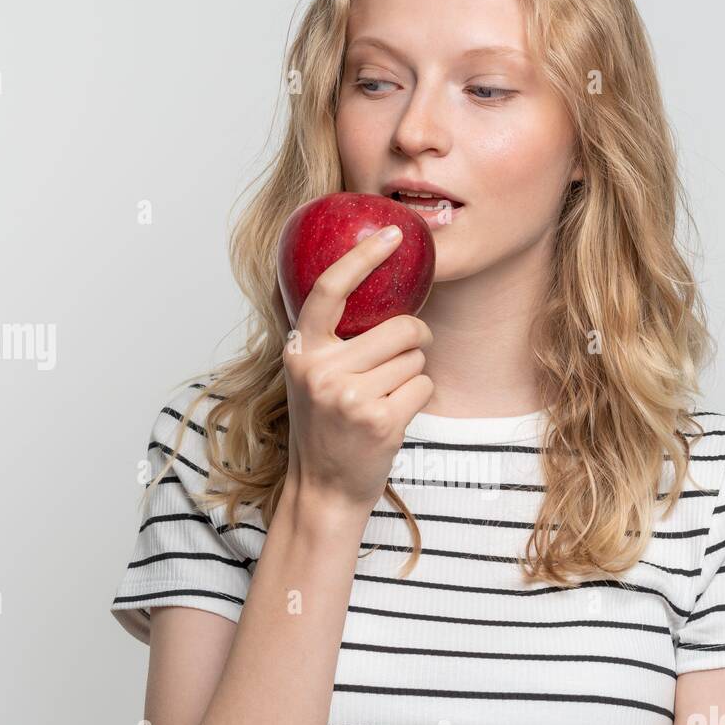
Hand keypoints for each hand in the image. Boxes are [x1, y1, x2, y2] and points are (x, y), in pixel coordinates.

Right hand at [283, 226, 434, 513]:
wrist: (323, 489)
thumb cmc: (324, 427)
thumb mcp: (310, 376)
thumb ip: (328, 338)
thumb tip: (367, 279)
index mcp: (301, 350)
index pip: (331, 289)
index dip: (363, 257)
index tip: (393, 234)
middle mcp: (321, 370)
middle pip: (399, 326)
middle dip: (414, 338)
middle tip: (402, 358)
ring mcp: (350, 397)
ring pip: (415, 357)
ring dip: (412, 373)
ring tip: (385, 396)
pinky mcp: (380, 420)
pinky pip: (423, 386)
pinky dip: (418, 398)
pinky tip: (394, 415)